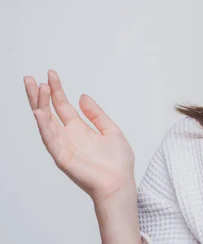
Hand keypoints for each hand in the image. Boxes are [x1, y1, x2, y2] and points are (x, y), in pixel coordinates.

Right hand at [24, 69, 134, 204]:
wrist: (120, 182)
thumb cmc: (117, 162)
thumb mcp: (111, 130)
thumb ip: (96, 114)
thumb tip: (82, 96)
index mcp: (79, 129)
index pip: (62, 105)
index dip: (56, 90)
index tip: (51, 74)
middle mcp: (68, 136)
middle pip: (48, 111)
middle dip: (39, 95)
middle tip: (30, 78)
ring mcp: (63, 146)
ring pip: (46, 122)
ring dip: (40, 106)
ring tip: (37, 88)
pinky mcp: (62, 157)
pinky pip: (50, 140)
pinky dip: (44, 127)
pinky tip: (39, 113)